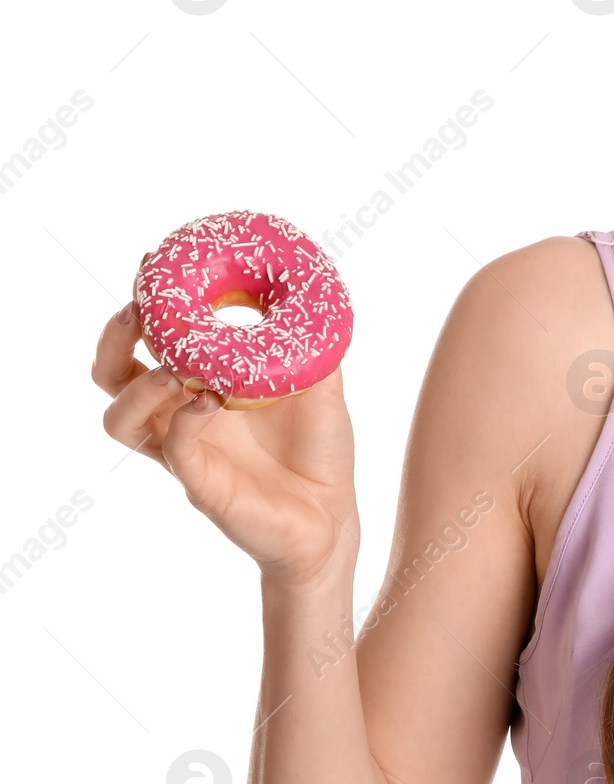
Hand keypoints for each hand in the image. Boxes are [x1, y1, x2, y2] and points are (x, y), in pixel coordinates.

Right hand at [92, 292, 358, 586]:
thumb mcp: (320, 385)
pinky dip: (184, 421)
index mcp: (199, 390)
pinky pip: (174, 451)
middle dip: (115, 341)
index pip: (145, 347)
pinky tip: (210, 402)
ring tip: (176, 367)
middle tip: (139, 311)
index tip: (150, 267)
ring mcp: (186, 454)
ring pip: (122, 420)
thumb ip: (312, 344)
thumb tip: (317, 293)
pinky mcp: (202, 486)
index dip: (139, 311)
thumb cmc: (318, 450)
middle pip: (111, 379)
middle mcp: (179, 420)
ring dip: (142, 385)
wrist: (332, 517)